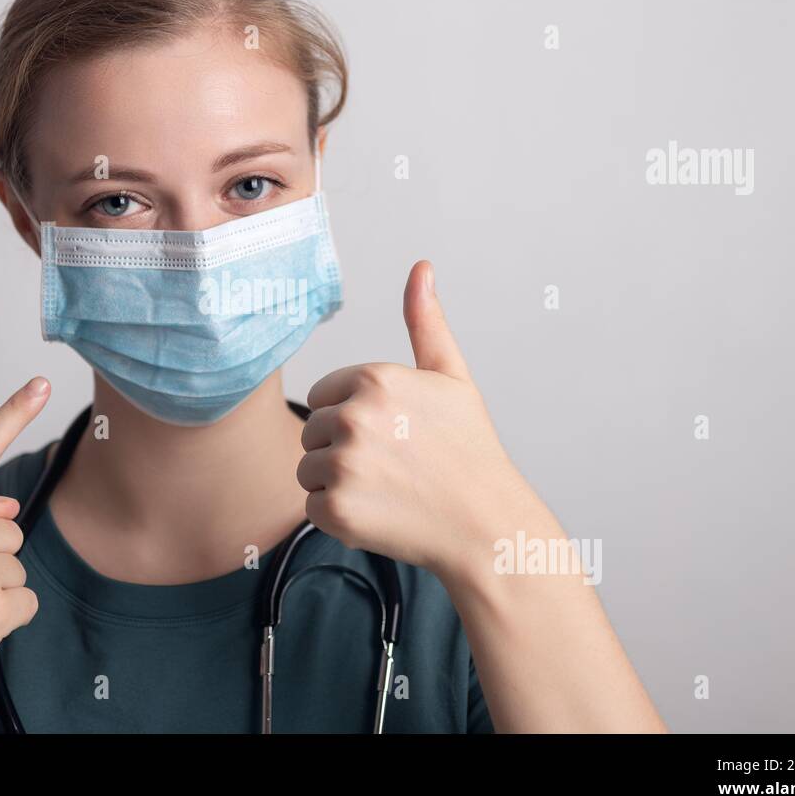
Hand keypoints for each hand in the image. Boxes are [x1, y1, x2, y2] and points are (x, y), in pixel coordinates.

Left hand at [296, 261, 542, 581]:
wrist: (486, 526)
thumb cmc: (470, 451)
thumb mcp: (452, 377)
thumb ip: (426, 322)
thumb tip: (420, 268)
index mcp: (375, 378)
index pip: (322, 395)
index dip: (353, 417)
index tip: (392, 435)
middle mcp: (355, 417)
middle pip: (311, 431)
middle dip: (342, 449)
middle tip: (393, 466)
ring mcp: (343, 464)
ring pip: (307, 469)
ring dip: (336, 483)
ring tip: (386, 489)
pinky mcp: (336, 508)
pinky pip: (311, 506)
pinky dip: (338, 516)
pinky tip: (379, 514)